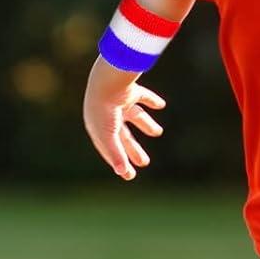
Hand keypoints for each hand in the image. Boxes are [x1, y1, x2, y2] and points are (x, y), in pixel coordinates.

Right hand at [83, 60, 165, 179]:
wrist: (107, 83)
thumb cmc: (104, 112)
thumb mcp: (109, 137)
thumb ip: (116, 155)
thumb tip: (123, 173)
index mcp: (98, 127)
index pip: (109, 149)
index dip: (119, 161)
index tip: (129, 175)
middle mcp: (108, 115)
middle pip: (124, 136)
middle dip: (133, 149)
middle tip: (144, 162)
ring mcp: (119, 103)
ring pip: (135, 116)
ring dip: (146, 124)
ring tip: (158, 132)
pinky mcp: (130, 91)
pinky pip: (142, 96)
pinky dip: (152, 100)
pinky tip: (161, 105)